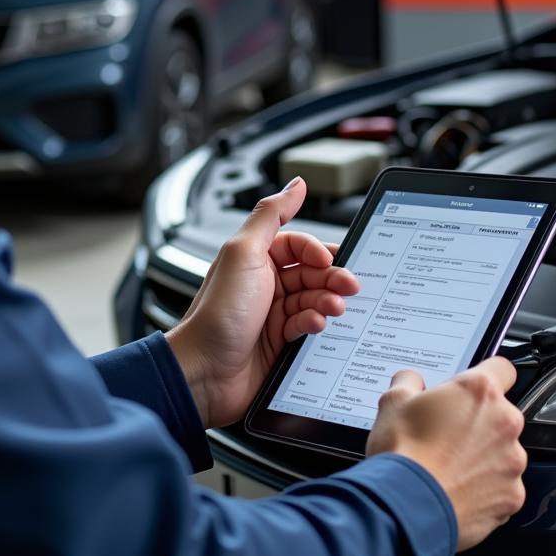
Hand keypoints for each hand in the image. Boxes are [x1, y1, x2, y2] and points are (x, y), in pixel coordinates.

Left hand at [166, 177, 358, 427]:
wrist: (205, 371)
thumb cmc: (217, 313)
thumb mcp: (244, 252)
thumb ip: (271, 214)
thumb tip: (296, 184)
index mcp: (254, 257)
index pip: (298, 244)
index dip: (316, 250)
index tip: (328, 260)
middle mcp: (263, 282)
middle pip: (311, 271)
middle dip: (332, 277)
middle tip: (349, 286)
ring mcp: (272, 313)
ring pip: (314, 298)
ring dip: (327, 301)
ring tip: (333, 308)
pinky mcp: (280, 342)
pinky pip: (308, 325)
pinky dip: (315, 323)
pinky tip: (314, 326)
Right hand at [366, 358, 526, 550]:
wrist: (407, 506)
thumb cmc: (403, 452)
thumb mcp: (393, 401)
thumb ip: (409, 381)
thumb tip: (412, 381)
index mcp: (479, 392)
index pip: (502, 368)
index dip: (486, 375)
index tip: (472, 388)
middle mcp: (504, 423)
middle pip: (500, 413)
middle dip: (478, 420)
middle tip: (446, 431)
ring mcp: (512, 463)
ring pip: (503, 451)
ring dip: (483, 454)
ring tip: (449, 464)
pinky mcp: (512, 497)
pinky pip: (503, 485)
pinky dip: (485, 486)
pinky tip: (457, 487)